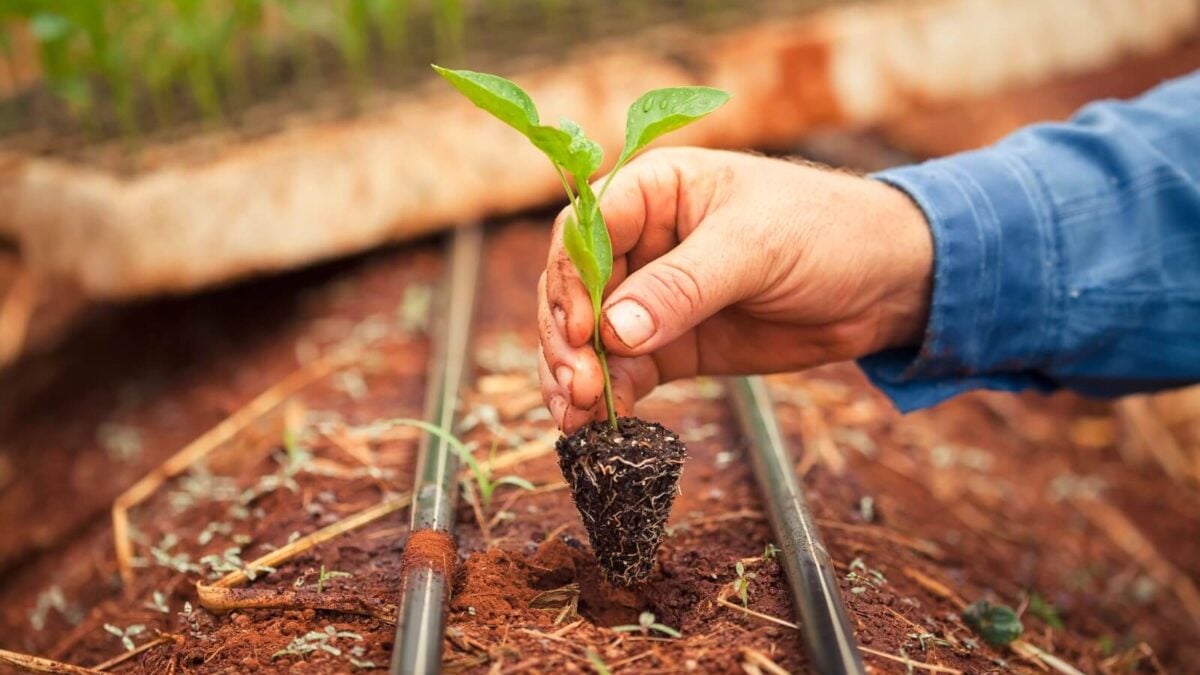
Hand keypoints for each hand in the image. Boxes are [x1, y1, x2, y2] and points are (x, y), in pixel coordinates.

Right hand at [537, 147, 932, 431]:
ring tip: (575, 415)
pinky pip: (624, 372)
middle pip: (574, 290)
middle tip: (577, 385)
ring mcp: (653, 298)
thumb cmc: (827, 231)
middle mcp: (641, 242)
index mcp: (654, 192)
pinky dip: (607, 398)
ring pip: (591, 338)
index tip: (585, 328)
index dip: (571, 280)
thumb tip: (614, 332)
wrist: (887, 283)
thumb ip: (683, 287)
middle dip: (567, 338)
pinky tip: (596, 425)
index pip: (584, 231)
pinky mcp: (671, 345)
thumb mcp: (755, 248)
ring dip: (575, 375)